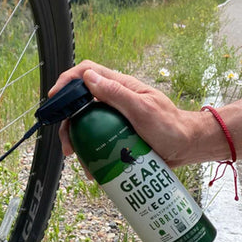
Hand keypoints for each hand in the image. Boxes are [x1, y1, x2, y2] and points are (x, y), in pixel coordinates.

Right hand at [49, 60, 198, 166]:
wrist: (187, 147)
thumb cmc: (171, 126)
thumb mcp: (143, 109)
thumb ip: (117, 93)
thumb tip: (88, 77)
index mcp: (120, 86)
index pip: (87, 73)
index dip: (67, 81)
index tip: (55, 97)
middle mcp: (114, 100)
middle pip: (79, 103)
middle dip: (67, 121)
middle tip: (67, 143)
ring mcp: (113, 118)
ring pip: (84, 124)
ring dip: (76, 141)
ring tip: (78, 159)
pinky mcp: (115, 135)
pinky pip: (95, 141)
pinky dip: (89, 153)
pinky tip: (92, 168)